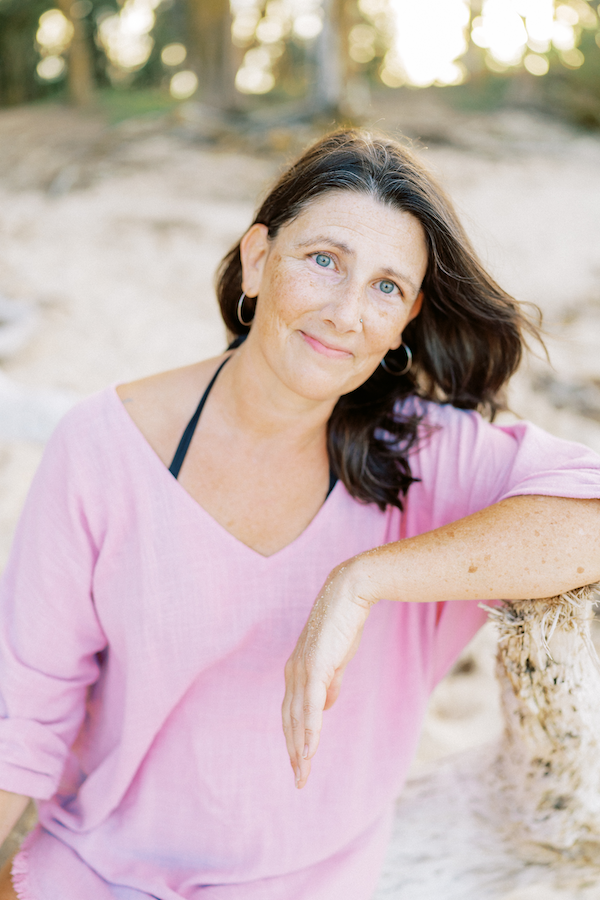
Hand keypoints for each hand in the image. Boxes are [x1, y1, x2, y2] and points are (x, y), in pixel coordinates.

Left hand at [281, 559, 376, 788]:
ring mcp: (302, 670)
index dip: (294, 739)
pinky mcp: (315, 667)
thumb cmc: (343, 624)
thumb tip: (326, 708)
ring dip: (300, 749)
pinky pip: (311, 706)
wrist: (349, 594)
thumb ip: (330, 683)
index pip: (291, 713)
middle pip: (289, 721)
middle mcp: (293, 673)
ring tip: (302, 773)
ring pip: (297, 718)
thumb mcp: (336, 659)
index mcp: (297, 672)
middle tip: (299, 780)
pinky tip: (309, 751)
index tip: (299, 763)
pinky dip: (309, 730)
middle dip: (293, 752)